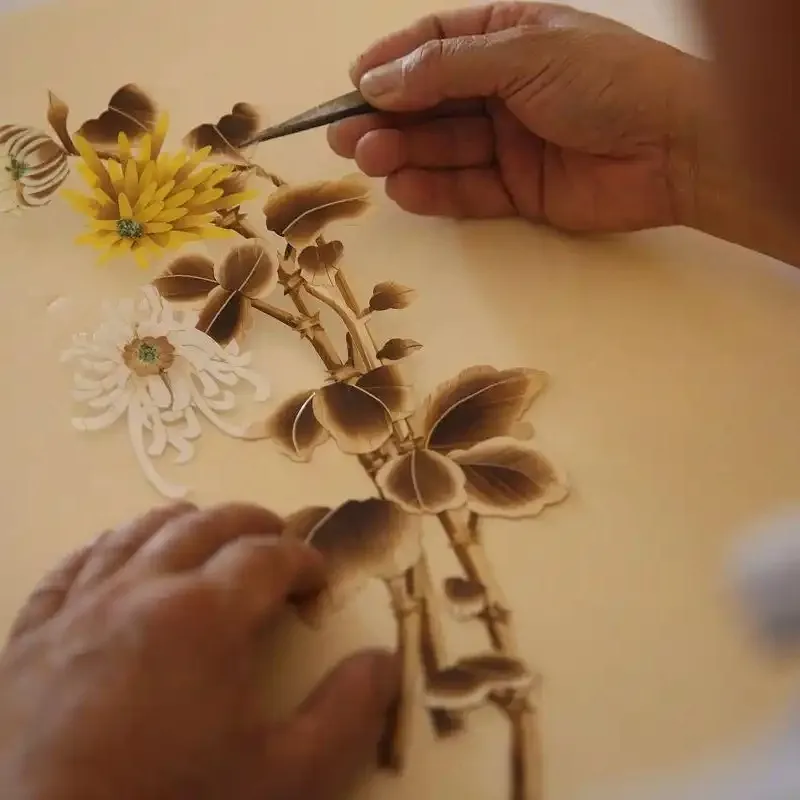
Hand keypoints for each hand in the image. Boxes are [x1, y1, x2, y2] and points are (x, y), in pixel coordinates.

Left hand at [0, 503, 398, 799]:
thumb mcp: (281, 779)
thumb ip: (345, 715)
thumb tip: (385, 660)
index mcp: (207, 614)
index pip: (268, 556)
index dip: (303, 558)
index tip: (319, 577)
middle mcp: (142, 589)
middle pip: (206, 526)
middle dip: (251, 525)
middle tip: (275, 540)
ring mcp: (79, 608)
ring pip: (137, 532)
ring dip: (182, 523)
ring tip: (203, 530)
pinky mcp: (28, 636)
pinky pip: (70, 568)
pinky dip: (103, 549)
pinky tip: (113, 555)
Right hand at [329, 2, 706, 232]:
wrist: (675, 147)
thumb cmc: (605, 80)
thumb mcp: (523, 54)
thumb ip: (447, 69)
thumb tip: (379, 80)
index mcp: (508, 38)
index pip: (434, 45)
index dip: (391, 64)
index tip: (354, 85)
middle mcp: (504, 89)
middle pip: (431, 103)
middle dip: (386, 117)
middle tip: (344, 136)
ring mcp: (510, 142)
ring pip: (443, 148)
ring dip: (402, 153)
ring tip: (368, 159)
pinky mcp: (519, 191)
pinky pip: (467, 191)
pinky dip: (435, 191)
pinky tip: (404, 188)